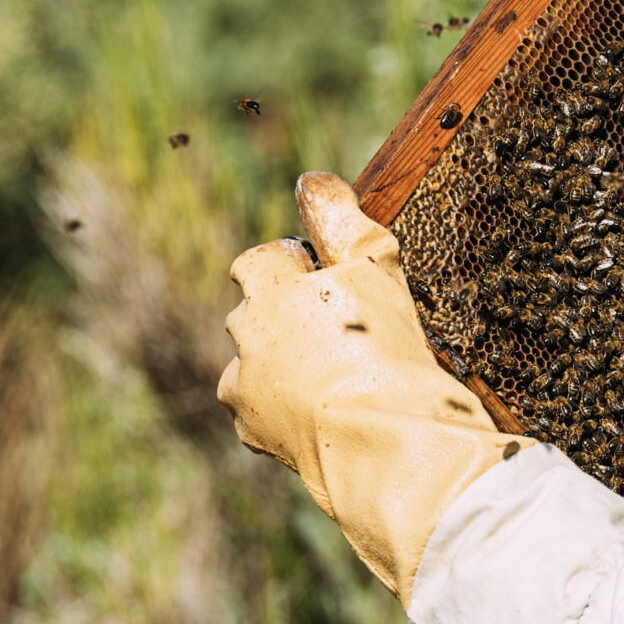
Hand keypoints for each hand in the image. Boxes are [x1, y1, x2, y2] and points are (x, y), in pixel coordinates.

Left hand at [220, 173, 521, 601]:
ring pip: (255, 364)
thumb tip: (310, 180)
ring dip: (283, 364)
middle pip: (255, 312)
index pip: (259, 260)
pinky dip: (286, 408)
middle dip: (289, 316)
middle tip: (346, 331)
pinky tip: (330, 412)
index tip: (332, 280)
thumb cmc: (382, 349)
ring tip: (340, 377)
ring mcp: (244, 388)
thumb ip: (340, 217)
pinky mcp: (254, 433)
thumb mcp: (375, 265)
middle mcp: (242, 335)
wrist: (380, 443)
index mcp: (264, 288)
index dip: (295, 265)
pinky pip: (262, 411)